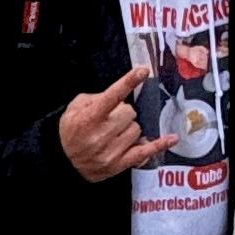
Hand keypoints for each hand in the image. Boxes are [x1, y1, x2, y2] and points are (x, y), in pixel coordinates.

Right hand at [57, 66, 148, 182]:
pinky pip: (144, 152)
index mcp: (89, 117)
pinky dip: (159, 145)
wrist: (62, 160)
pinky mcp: (118, 164)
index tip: (143, 70)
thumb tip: (121, 96)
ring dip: (130, 128)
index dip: (129, 81)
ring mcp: (110, 151)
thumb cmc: (70, 130)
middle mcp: (100, 135)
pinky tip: (172, 138)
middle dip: (124, 112)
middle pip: (129, 113)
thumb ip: (97, 97)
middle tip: (113, 118)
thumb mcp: (76, 107)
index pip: (112, 96)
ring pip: (137, 130)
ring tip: (115, 133)